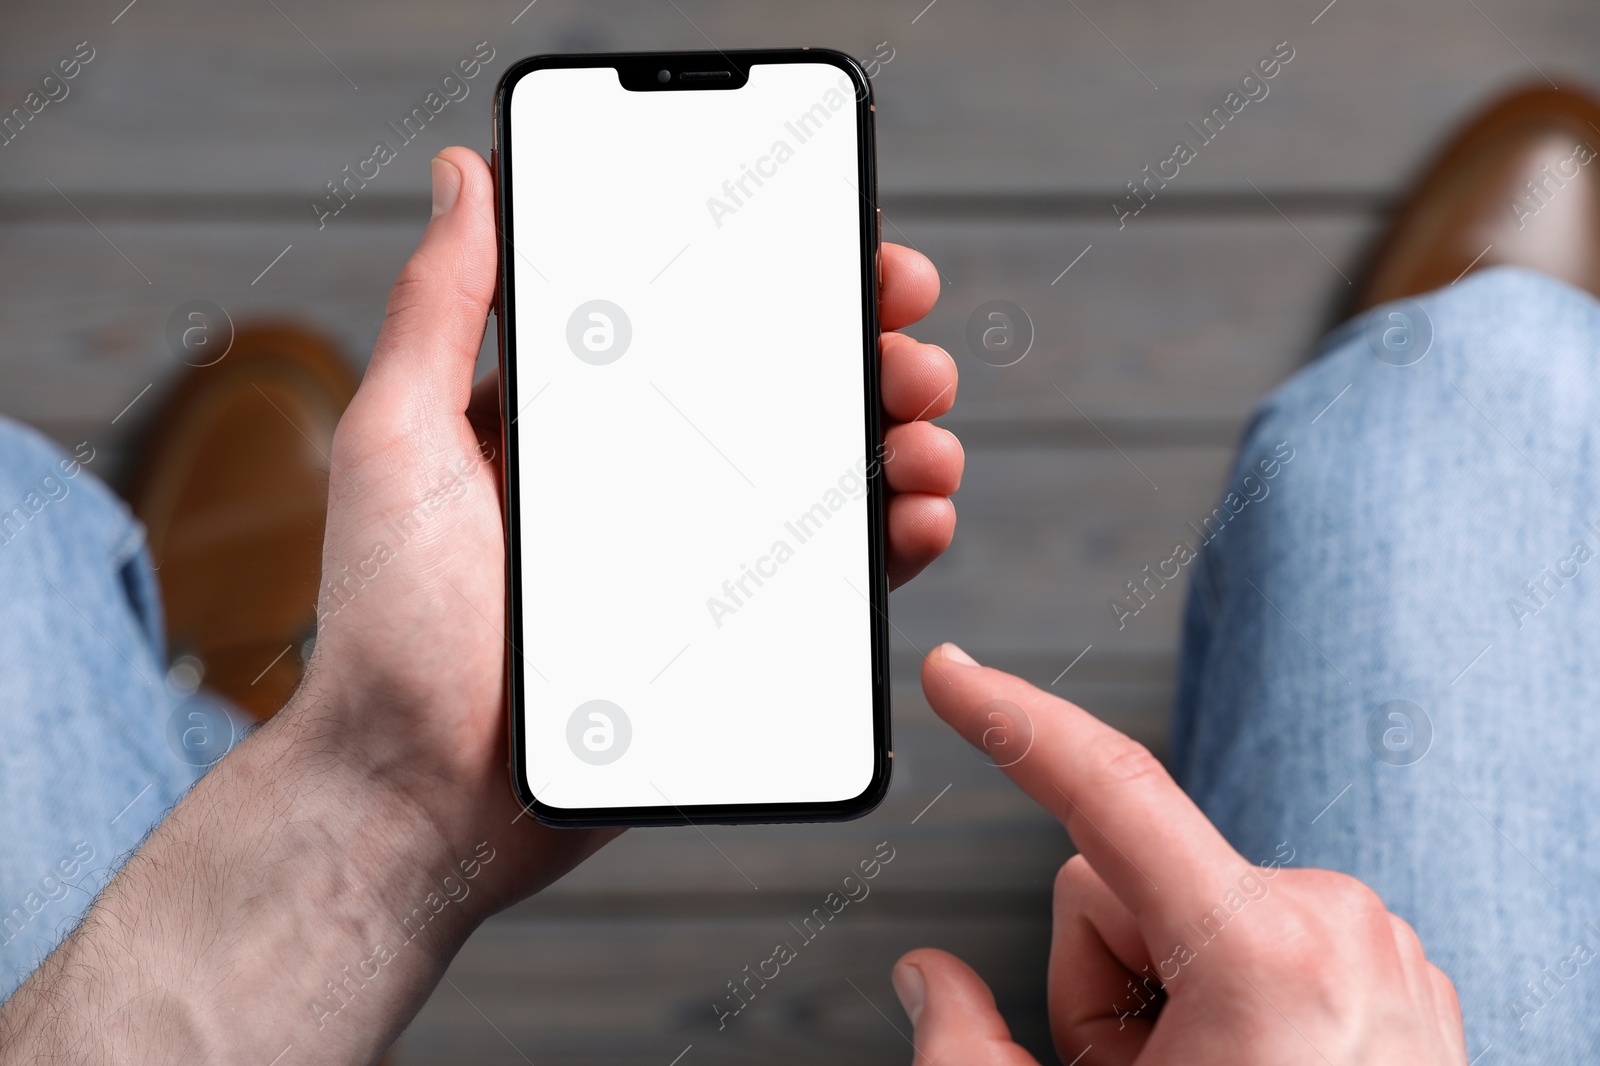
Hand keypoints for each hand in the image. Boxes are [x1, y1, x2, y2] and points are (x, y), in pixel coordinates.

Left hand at [307, 147, 961, 917]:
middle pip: (780, 393)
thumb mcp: (398, 439)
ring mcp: (690, 557)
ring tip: (924, 433)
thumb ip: (438, 308)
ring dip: (894, 441)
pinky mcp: (724, 638)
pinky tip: (918, 518)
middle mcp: (642, 478)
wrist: (418, 795)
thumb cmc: (387, 624)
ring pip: (820, 480)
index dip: (785, 280)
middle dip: (865, 354)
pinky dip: (888, 542)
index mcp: (577, 419)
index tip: (850, 251)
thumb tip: (468, 174)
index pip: (698, 322)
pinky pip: (826, 582)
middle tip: (909, 343)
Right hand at [894, 644, 1466, 1064]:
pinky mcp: (1398, 975)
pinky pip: (1264, 934)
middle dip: (1096, 972)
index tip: (956, 676)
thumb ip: (962, 1047)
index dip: (1014, 724)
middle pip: (1127, 878)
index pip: (1108, 793)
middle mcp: (1339, 928)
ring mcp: (1381, 950)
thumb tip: (925, 978)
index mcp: (1265, 957)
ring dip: (1162, 991)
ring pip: (1193, 906)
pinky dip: (1231, 997)